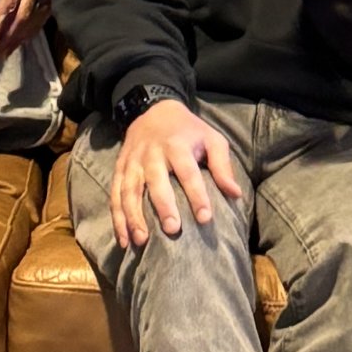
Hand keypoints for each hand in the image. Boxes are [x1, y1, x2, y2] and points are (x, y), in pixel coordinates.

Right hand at [110, 99, 245, 250]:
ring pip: (129, 190)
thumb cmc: (189, 131)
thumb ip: (222, 166)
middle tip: (172, 230)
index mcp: (177, 145)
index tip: (205, 218)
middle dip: (163, 206)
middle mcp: (152, 153)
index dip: (197, 195)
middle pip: (156, 181)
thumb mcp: (211, 138)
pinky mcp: (120, 169)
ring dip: (134, 216)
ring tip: (141, 241)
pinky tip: (125, 239)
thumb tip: (235, 194)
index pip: (188, 172)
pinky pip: (115, 195)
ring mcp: (132, 162)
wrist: (154, 110)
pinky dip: (118, 218)